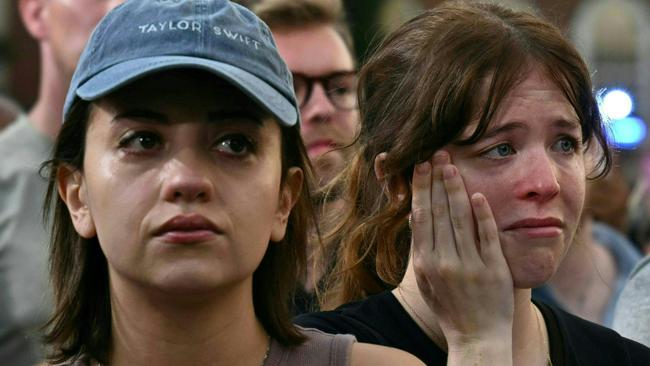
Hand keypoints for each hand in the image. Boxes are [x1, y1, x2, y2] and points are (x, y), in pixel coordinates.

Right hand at [410, 151, 513, 362]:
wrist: (477, 338)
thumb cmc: (450, 308)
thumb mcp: (428, 282)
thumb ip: (423, 251)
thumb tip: (416, 218)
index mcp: (426, 263)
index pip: (421, 217)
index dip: (421, 190)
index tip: (420, 167)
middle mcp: (444, 262)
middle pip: (439, 212)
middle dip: (436, 180)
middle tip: (435, 154)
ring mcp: (469, 265)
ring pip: (460, 219)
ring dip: (456, 189)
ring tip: (452, 165)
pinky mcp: (493, 269)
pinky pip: (486, 236)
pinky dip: (483, 215)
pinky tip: (479, 195)